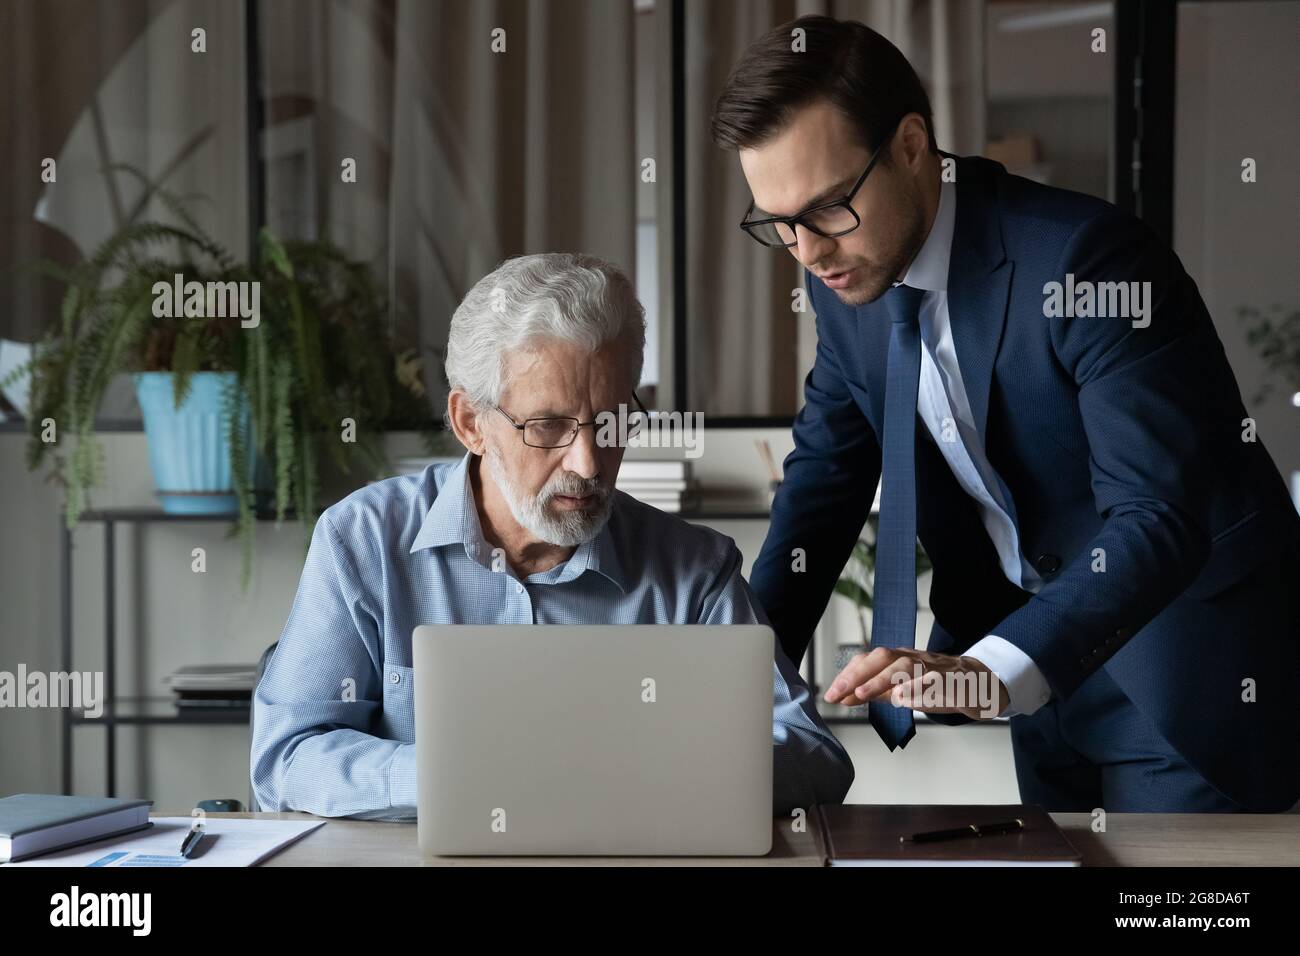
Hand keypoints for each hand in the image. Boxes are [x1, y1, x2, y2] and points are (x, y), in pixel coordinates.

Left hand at [823, 647, 1008, 719]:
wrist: (978, 684)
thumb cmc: (936, 686)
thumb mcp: (901, 688)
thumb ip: (874, 692)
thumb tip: (843, 697)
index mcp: (899, 659)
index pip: (869, 659)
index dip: (847, 674)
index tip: (830, 694)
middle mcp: (913, 658)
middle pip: (883, 657)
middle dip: (856, 674)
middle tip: (838, 693)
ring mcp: (933, 667)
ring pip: (905, 666)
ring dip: (880, 680)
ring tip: (861, 694)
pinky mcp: (951, 680)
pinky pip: (932, 680)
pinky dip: (916, 688)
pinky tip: (901, 699)